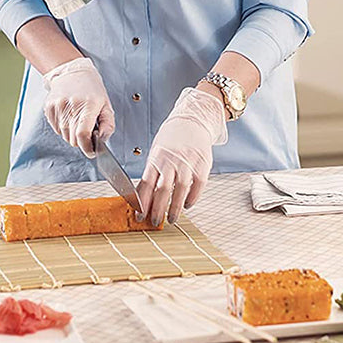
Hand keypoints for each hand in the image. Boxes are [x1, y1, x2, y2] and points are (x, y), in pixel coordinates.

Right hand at [42, 57, 114, 157]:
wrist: (72, 72)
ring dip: (72, 133)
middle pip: (73, 139)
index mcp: (88, 105)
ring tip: (77, 118)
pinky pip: (56, 129)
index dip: (87, 147)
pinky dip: (63, 127)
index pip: (83, 135)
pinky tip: (69, 115)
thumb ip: (108, 125)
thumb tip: (102, 140)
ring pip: (64, 136)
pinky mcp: (49, 108)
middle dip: (81, 139)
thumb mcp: (106, 105)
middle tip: (87, 128)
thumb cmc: (92, 89)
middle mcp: (71, 106)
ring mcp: (58, 107)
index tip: (91, 151)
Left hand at [137, 87, 227, 224]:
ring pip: (181, 189)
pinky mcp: (203, 162)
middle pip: (163, 190)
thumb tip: (143, 197)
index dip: (143, 203)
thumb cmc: (171, 138)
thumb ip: (152, 172)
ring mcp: (188, 161)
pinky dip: (193, 197)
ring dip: (175, 207)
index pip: (147, 184)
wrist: (192, 120)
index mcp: (157, 158)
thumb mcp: (157, 152)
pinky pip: (198, 184)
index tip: (140, 216)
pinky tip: (188, 204)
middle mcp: (172, 160)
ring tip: (172, 218)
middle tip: (155, 222)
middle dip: (158, 209)